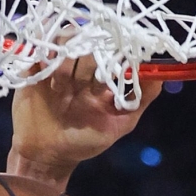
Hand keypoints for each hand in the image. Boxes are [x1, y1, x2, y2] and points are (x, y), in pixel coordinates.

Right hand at [8, 58, 162, 190]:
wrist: (46, 154)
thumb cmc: (84, 142)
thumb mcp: (119, 124)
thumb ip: (140, 100)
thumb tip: (160, 76)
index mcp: (102, 79)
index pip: (112, 50)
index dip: (114, 48)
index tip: (114, 56)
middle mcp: (82, 68)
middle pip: (88, 43)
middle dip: (89, 56)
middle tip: (82, 80)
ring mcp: (58, 65)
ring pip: (65, 41)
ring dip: (65, 59)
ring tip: (60, 84)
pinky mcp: (34, 65)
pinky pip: (39, 47)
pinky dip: (44, 53)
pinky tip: (44, 70)